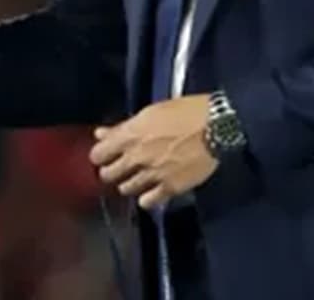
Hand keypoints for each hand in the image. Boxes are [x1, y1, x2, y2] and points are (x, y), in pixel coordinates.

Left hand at [89, 94, 218, 209]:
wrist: (216, 127)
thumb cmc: (186, 112)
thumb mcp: (150, 113)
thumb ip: (122, 127)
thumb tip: (101, 133)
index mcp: (130, 135)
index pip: (97, 154)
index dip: (99, 155)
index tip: (104, 155)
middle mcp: (136, 157)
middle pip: (108, 175)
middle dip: (110, 171)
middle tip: (119, 168)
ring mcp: (152, 174)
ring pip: (125, 188)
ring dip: (128, 183)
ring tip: (137, 178)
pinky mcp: (170, 188)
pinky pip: (147, 202)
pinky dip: (146, 198)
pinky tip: (151, 192)